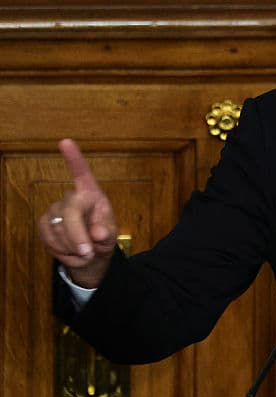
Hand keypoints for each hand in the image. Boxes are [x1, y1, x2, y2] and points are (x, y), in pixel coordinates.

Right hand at [37, 139, 117, 288]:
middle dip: (78, 236)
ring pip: (58, 230)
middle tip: (89, 253)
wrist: (89, 255)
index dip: (74, 159)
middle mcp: (71, 198)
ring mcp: (55, 210)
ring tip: (85, 252)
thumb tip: (98, 233)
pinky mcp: (44, 223)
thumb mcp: (111, 235)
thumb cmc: (102, 238)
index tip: (66, 142)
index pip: (82, 174)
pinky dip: (62, 251)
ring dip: (73, 248)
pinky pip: (48, 238)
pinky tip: (71, 252)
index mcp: (92, 194)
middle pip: (69, 212)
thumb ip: (107, 232)